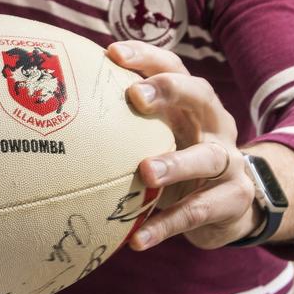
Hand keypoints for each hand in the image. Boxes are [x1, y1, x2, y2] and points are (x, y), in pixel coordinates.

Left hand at [107, 41, 260, 250]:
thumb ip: (129, 121)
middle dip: (169, 90)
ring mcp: (230, 162)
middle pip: (200, 94)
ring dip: (176, 163)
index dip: (146, 57)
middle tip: (135, 96)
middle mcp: (216, 124)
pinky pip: (197, 213)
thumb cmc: (181, 158)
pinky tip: (137, 239)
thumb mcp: (162, 134)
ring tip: (145, 171)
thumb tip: (60, 105)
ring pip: (207, 157)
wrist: (233, 206)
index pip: (173, 67)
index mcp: (193, 102)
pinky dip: (165, 225)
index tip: (112, 53)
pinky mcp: (233, 200)